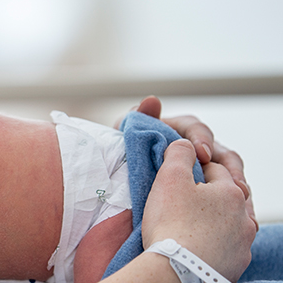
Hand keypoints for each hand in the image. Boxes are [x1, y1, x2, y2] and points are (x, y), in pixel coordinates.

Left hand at [127, 96, 255, 227]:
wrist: (121, 184)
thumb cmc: (124, 155)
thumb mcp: (126, 137)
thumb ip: (139, 118)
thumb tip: (152, 100)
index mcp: (178, 131)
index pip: (196, 129)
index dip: (202, 140)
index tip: (202, 154)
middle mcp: (197, 148)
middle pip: (222, 152)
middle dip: (228, 166)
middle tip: (231, 181)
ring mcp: (206, 169)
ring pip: (230, 173)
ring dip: (237, 182)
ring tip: (241, 195)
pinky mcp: (209, 188)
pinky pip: (227, 193)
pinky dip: (235, 199)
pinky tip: (240, 210)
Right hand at [142, 139, 256, 281]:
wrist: (178, 270)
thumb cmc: (173, 223)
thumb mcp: (169, 177)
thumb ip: (179, 152)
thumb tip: (185, 144)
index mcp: (231, 191)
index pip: (213, 169)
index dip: (192, 169)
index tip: (175, 177)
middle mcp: (245, 216)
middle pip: (226, 196)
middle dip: (208, 194)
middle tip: (183, 200)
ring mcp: (243, 242)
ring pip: (230, 221)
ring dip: (215, 218)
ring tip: (191, 222)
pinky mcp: (236, 263)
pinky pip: (227, 245)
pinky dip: (214, 241)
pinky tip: (197, 243)